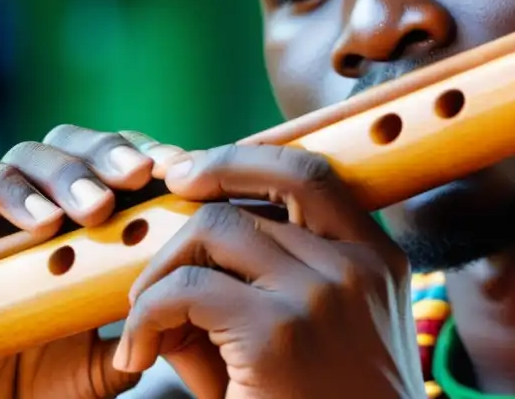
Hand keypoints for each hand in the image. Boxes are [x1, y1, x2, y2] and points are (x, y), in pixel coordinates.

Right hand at [0, 125, 190, 398]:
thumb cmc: (61, 372)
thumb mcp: (122, 340)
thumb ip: (153, 308)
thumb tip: (191, 276)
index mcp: (90, 211)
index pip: (122, 159)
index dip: (152, 154)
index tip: (179, 170)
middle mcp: (42, 197)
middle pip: (78, 143)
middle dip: (112, 154)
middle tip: (140, 176)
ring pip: (32, 154)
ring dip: (69, 174)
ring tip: (96, 208)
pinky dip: (9, 193)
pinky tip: (43, 222)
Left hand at [114, 141, 424, 398]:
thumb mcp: (317, 339)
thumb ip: (262, 287)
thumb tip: (179, 260)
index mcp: (377, 259)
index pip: (310, 173)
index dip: (242, 160)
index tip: (191, 174)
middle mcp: (356, 266)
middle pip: (248, 199)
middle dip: (184, 221)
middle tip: (148, 269)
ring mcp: (320, 295)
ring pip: (213, 229)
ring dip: (160, 271)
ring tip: (143, 320)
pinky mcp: (276, 335)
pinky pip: (186, 289)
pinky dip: (145, 314)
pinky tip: (136, 354)